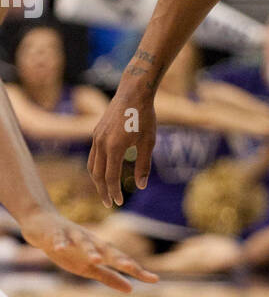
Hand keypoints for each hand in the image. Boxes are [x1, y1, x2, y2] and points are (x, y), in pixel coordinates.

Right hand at [19, 208, 157, 291]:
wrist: (44, 226)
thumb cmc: (71, 250)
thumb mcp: (89, 268)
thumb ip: (109, 277)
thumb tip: (131, 289)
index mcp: (101, 251)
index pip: (122, 261)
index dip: (137, 270)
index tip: (154, 279)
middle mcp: (91, 241)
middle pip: (107, 250)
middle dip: (118, 258)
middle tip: (130, 267)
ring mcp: (73, 236)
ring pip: (83, 242)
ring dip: (89, 250)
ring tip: (96, 259)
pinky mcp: (56, 234)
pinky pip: (58, 239)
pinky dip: (60, 243)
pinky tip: (60, 248)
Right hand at [88, 85, 157, 206]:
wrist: (133, 93)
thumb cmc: (144, 117)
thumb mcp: (148, 142)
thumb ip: (143, 165)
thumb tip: (140, 186)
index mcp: (114, 147)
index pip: (111, 177)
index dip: (114, 192)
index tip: (119, 202)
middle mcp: (101, 143)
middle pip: (97, 174)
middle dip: (103, 191)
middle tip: (109, 204)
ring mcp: (96, 137)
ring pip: (92, 165)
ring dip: (97, 180)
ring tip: (105, 191)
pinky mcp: (96, 132)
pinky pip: (93, 155)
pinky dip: (97, 167)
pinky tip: (105, 172)